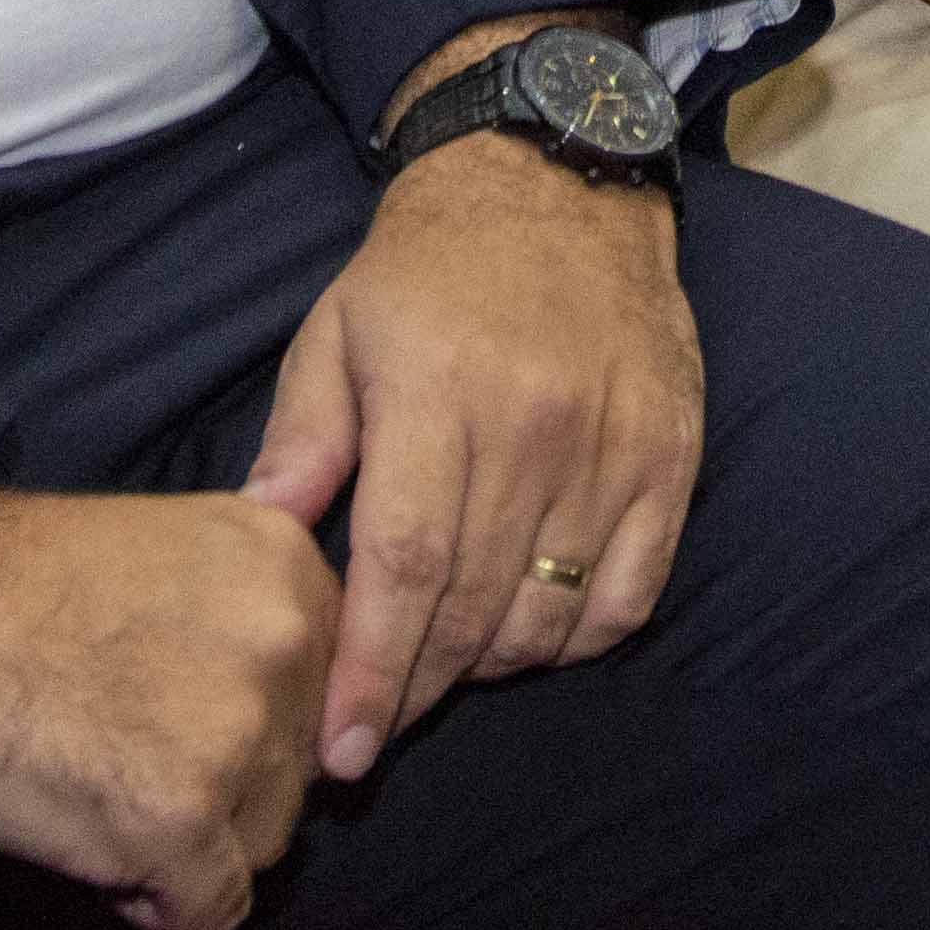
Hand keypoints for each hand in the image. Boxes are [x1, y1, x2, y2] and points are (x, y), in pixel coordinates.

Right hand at [0, 487, 334, 929]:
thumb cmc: (20, 589)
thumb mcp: (179, 547)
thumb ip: (256, 608)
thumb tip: (320, 699)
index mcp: (289, 564)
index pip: (329, 691)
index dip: (253, 720)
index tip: (175, 707)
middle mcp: (287, 639)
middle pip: (299, 771)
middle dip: (223, 785)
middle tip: (122, 750)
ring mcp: (239, 729)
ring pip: (264, 843)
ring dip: (192, 843)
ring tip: (101, 788)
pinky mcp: (183, 815)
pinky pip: (213, 909)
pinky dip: (157, 902)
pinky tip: (93, 843)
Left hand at [238, 129, 700, 779]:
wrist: (558, 177)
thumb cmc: (428, 268)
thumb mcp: (337, 330)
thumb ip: (301, 438)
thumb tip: (257, 535)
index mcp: (438, 392)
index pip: (405, 566)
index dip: (373, 672)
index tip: (343, 752)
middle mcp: (533, 424)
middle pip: (473, 607)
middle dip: (417, 688)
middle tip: (376, 726)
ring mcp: (614, 443)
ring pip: (550, 616)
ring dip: (491, 666)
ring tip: (446, 662)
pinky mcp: (673, 456)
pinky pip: (629, 597)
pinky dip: (577, 638)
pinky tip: (530, 629)